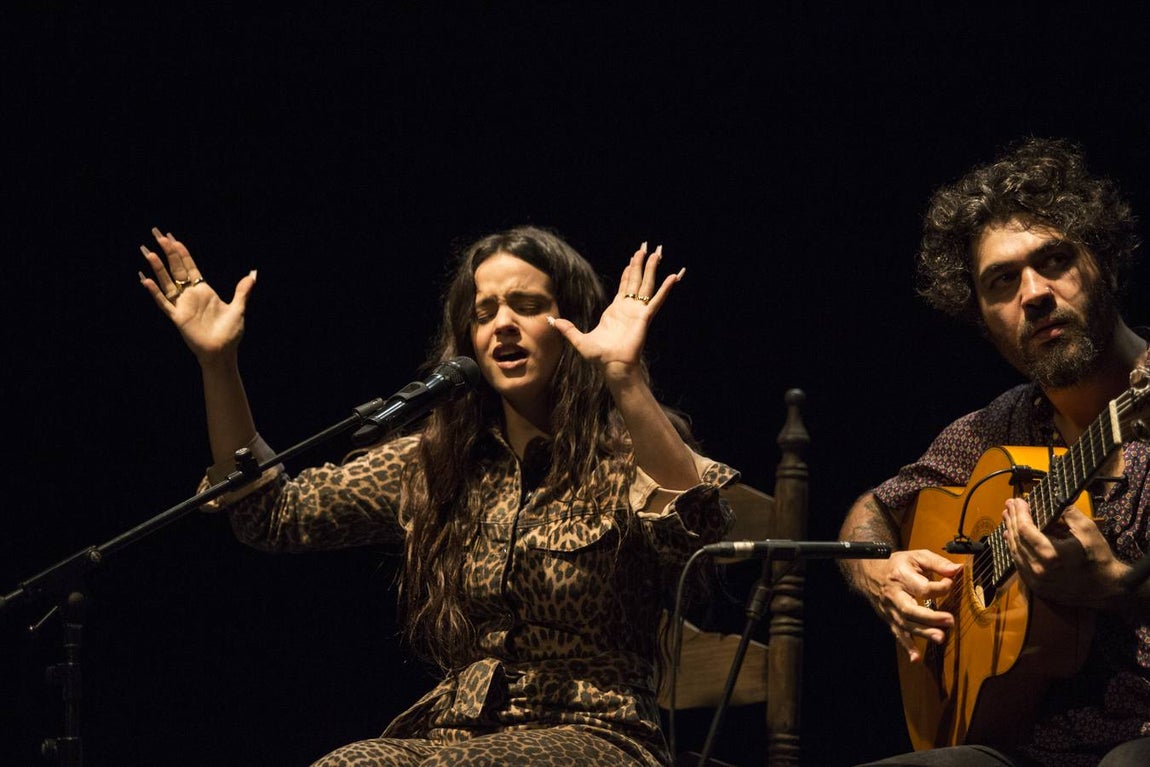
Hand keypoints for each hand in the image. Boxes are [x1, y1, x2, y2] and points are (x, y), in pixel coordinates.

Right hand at [138, 228, 256, 362]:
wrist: (223, 353)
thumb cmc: (230, 333)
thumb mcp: (238, 308)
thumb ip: (243, 290)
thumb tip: (253, 274)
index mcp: (204, 290)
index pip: (189, 266)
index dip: (181, 252)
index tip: (172, 238)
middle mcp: (190, 295)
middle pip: (176, 269)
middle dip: (167, 252)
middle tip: (157, 234)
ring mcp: (182, 305)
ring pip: (166, 282)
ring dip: (158, 268)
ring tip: (148, 252)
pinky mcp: (177, 318)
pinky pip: (163, 303)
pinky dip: (155, 292)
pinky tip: (146, 280)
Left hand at [548, 242, 681, 381]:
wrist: (612, 365)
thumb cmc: (599, 356)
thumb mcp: (579, 340)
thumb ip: (567, 329)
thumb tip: (551, 321)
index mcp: (615, 310)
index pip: (624, 286)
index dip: (628, 271)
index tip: (633, 258)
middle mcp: (628, 308)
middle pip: (636, 280)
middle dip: (641, 263)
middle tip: (646, 247)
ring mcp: (638, 311)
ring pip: (647, 284)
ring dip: (652, 268)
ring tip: (657, 252)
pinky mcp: (645, 317)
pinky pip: (657, 300)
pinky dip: (666, 288)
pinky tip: (674, 276)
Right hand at [870, 550, 961, 661]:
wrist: (870, 572)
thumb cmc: (898, 564)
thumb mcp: (916, 556)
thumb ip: (937, 563)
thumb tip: (957, 570)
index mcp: (900, 576)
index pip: (922, 587)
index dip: (940, 587)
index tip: (951, 583)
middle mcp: (893, 595)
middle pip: (910, 609)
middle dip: (930, 617)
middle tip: (949, 620)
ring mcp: (891, 609)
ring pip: (905, 624)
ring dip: (923, 632)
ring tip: (940, 637)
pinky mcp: (890, 619)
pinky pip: (898, 634)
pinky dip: (907, 647)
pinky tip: (916, 658)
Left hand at [1002, 497, 1123, 606]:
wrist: (1107, 588)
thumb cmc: (1098, 558)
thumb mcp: (1086, 529)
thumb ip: (1066, 512)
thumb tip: (1051, 500)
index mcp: (1050, 554)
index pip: (1025, 528)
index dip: (1019, 513)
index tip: (1017, 500)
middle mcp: (1038, 569)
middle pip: (1017, 539)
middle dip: (1012, 519)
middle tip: (1009, 505)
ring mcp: (1035, 580)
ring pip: (1015, 552)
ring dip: (1010, 532)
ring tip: (1008, 517)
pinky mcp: (1036, 587)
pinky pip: (1019, 564)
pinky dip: (1015, 548)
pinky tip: (1012, 537)